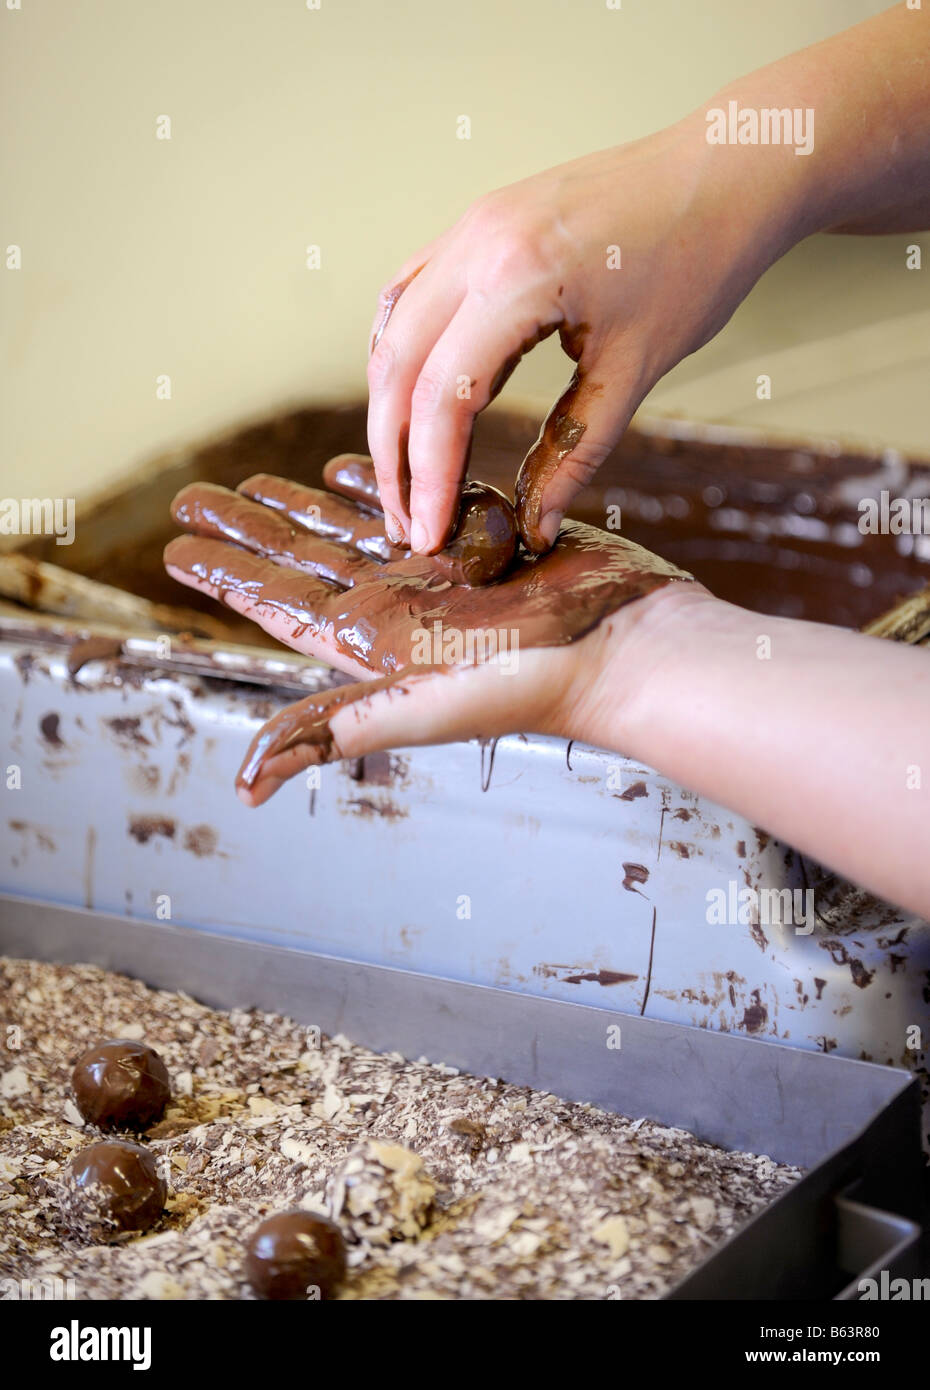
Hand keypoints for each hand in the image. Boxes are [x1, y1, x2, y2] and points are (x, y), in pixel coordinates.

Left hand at [164, 457, 693, 804]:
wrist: (627, 649)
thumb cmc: (533, 685)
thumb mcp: (422, 707)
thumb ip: (334, 730)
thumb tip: (247, 786)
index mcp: (372, 644)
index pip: (279, 605)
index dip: (225, 577)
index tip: (175, 548)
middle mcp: (399, 607)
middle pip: (302, 561)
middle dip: (247, 529)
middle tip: (192, 496)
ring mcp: (440, 573)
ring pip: (353, 526)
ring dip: (302, 503)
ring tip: (256, 478)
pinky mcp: (482, 538)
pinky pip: (420, 498)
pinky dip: (381, 480)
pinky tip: (349, 464)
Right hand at [366, 117, 799, 556]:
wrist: (728, 169)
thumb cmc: (698, 259)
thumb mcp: (636, 369)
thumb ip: (575, 451)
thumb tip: (536, 524)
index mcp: (518, 276)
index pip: (444, 395)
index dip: (428, 476)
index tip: (427, 534)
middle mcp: (477, 242)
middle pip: (398, 366)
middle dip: (393, 453)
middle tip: (404, 521)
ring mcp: (471, 226)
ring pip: (392, 330)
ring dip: (388, 406)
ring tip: (404, 473)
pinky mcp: (479, 223)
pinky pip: (411, 292)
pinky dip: (401, 354)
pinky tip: (413, 400)